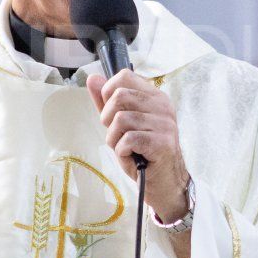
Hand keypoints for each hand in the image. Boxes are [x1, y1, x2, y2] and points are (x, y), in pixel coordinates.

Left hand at [87, 71, 189, 222]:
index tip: (112, 113)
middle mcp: (162, 106)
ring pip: (121, 119)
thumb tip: (92, 78)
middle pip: (119, 96)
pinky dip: (122, 151)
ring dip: (114, 139)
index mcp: (154, 96)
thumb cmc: (142, 152)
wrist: (163, 181)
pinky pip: (128, 139)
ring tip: (125, 148)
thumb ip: (107, 101)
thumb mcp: (121, 124)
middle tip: (117, 134)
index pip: (125, 76)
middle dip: (107, 118)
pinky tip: (131, 156)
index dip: (109, 93)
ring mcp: (164, 124)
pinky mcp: (161, 142)